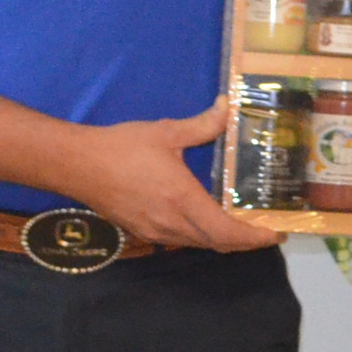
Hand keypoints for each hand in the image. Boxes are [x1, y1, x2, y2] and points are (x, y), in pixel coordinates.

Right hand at [59, 105, 279, 250]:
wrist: (76, 165)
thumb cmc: (121, 148)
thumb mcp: (166, 132)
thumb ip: (202, 125)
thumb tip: (227, 107)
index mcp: (183, 201)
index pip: (228, 232)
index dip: (255, 238)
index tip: (276, 233)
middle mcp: (172, 224)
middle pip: (218, 244)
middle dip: (245, 241)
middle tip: (265, 229)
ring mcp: (156, 232)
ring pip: (199, 244)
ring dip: (223, 239)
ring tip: (242, 224)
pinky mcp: (142, 232)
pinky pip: (181, 240)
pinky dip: (201, 235)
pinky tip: (206, 219)